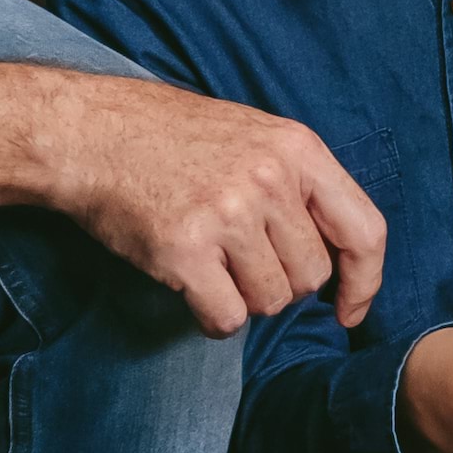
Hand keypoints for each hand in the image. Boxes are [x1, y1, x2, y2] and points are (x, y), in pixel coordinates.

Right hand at [56, 94, 385, 336]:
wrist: (88, 134)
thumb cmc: (168, 138)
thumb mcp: (254, 137)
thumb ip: (299, 186)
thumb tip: (338, 256)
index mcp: (297, 149)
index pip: (365, 231)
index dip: (364, 282)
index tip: (349, 310)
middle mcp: (269, 180)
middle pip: (312, 276)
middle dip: (280, 283)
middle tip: (239, 257)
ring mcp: (227, 214)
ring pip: (270, 301)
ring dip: (243, 297)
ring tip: (211, 261)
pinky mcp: (185, 250)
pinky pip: (227, 318)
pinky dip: (211, 317)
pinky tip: (192, 287)